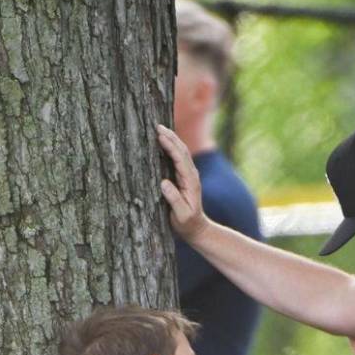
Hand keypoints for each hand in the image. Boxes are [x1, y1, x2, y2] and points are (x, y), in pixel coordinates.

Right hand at [157, 124, 207, 241]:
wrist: (197, 228)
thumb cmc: (187, 224)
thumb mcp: (181, 215)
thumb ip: (174, 200)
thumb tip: (164, 182)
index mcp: (190, 182)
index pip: (180, 159)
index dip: (170, 146)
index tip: (160, 135)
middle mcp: (191, 175)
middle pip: (182, 151)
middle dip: (171, 137)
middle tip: (157, 125)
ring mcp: (189, 175)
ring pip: (181, 152)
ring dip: (171, 139)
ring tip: (159, 128)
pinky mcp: (185, 177)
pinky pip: (178, 158)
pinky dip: (171, 147)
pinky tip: (164, 141)